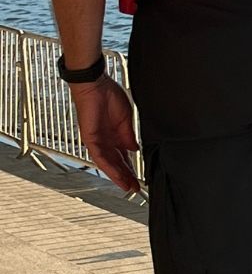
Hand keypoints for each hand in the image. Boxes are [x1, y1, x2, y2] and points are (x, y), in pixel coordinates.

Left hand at [70, 75, 140, 191]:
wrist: (95, 84)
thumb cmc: (108, 94)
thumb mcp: (126, 118)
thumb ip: (129, 135)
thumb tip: (135, 150)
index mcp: (115, 135)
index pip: (124, 156)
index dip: (131, 168)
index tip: (140, 179)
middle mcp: (106, 141)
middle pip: (116, 164)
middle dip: (126, 177)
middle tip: (135, 189)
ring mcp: (97, 141)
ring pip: (107, 164)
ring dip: (117, 176)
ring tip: (128, 187)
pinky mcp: (89, 139)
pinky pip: (99, 157)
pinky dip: (108, 167)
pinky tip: (117, 175)